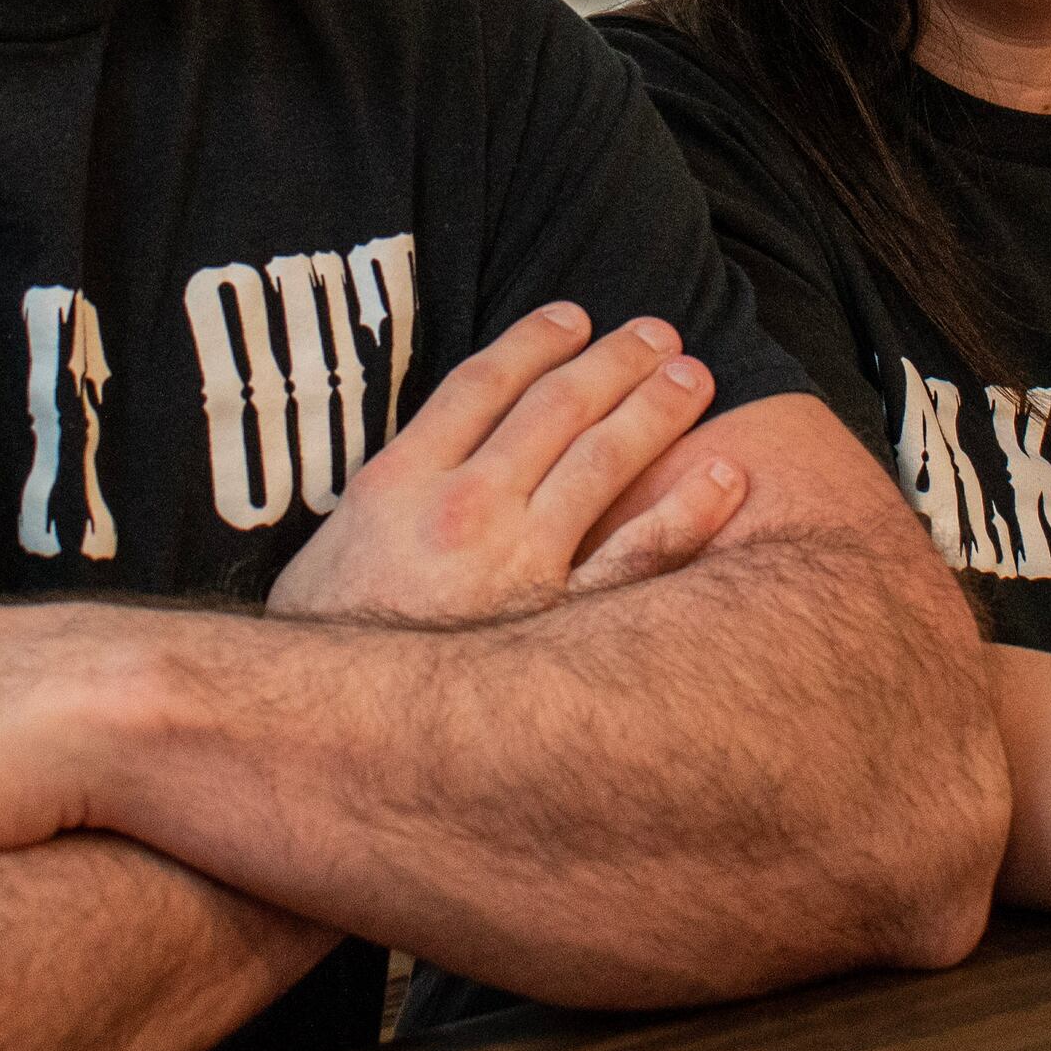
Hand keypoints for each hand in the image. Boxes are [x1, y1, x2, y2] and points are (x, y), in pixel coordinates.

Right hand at [269, 301, 743, 625]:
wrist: (328, 732)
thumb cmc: (326, 639)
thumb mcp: (335, 542)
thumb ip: (392, 489)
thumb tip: (444, 451)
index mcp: (399, 478)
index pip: (482, 384)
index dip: (534, 341)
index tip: (574, 318)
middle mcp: (463, 508)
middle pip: (555, 408)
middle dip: (614, 362)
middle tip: (659, 336)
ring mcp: (517, 563)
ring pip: (603, 461)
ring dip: (656, 410)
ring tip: (694, 381)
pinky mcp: (560, 623)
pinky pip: (640, 557)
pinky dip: (688, 511)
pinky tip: (724, 478)